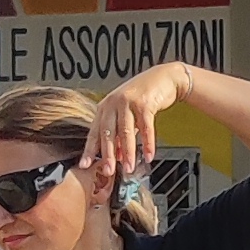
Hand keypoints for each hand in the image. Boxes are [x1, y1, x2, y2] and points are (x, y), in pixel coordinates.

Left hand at [83, 68, 173, 195]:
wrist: (164, 77)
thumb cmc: (144, 96)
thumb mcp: (127, 114)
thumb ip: (120, 133)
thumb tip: (117, 156)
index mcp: (105, 106)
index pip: (94, 131)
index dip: (90, 149)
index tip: (85, 165)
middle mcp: (113, 103)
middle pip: (108, 132)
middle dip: (108, 155)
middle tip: (108, 171)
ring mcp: (128, 101)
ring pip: (125, 131)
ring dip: (127, 152)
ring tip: (129, 168)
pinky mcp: (144, 102)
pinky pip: (145, 127)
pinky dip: (147, 143)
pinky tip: (148, 155)